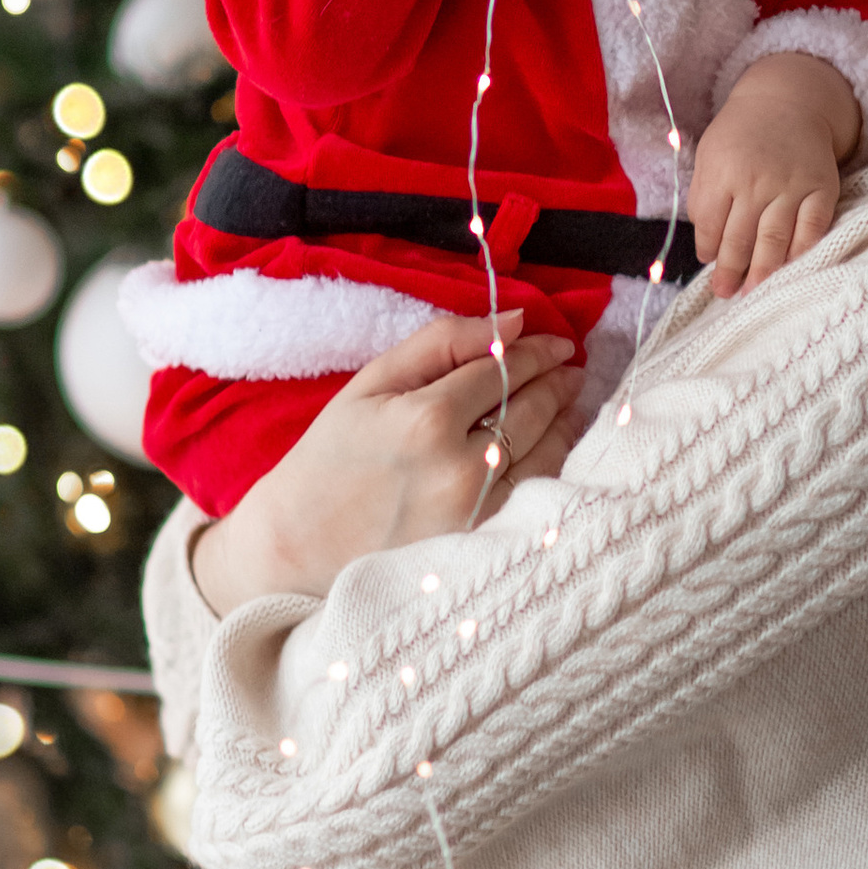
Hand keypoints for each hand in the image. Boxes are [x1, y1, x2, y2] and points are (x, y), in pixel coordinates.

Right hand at [188, 314, 579, 612]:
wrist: (297, 547)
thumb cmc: (329, 458)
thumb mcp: (371, 383)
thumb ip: (442, 342)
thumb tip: (516, 321)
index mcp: (427, 419)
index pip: (503, 370)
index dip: (535, 350)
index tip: (555, 340)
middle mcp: (460, 468)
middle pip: (531, 409)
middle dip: (557, 380)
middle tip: (570, 364)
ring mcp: (477, 512)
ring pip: (545, 452)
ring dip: (564, 418)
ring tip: (570, 398)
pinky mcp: (483, 543)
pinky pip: (536, 492)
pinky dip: (552, 461)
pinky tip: (553, 442)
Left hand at [687, 50, 859, 298]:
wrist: (788, 101)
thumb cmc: (741, 134)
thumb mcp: (709, 154)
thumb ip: (704, 195)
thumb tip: (706, 243)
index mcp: (724, 171)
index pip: (711, 225)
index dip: (708, 250)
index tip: (709, 263)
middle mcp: (758, 181)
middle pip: (741, 239)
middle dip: (730, 272)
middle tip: (725, 292)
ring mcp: (792, 186)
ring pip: (775, 240)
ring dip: (762, 272)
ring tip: (752, 291)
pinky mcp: (822, 188)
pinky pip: (812, 229)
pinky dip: (801, 252)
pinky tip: (791, 268)